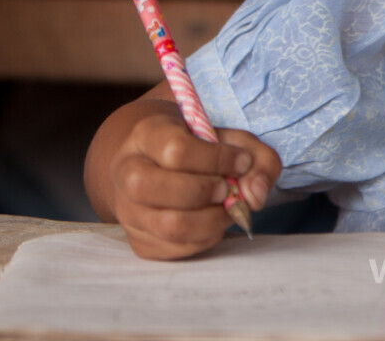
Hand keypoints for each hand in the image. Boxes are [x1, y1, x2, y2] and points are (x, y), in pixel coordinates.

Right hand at [109, 111, 280, 259]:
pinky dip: (205, 239)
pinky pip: (173, 249)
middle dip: (204, 191)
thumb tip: (255, 195)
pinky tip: (213, 222)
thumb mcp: (234, 140)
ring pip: (167, 225)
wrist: (166, 165)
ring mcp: (128, 210)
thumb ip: (258, 159)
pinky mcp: (138, 240)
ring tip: (228, 208)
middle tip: (228, 189)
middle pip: (154, 188)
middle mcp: (126, 172)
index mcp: (147, 135)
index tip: (242, 161)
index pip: (174, 150)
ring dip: (211, 220)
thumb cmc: (204, 150)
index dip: (216, 159)